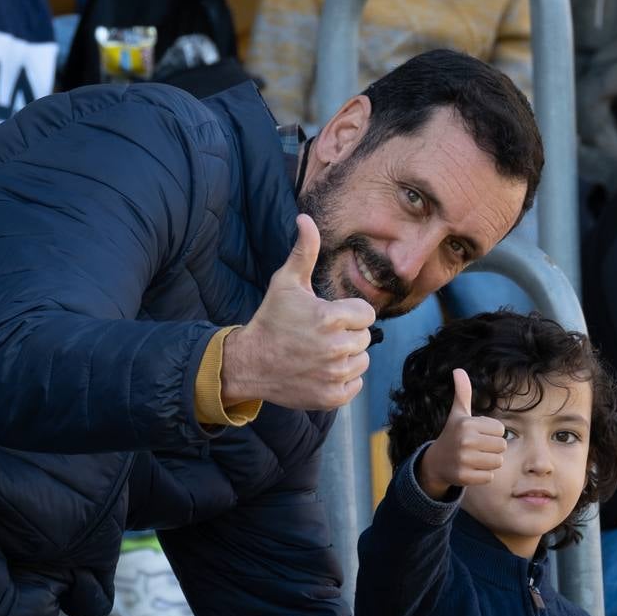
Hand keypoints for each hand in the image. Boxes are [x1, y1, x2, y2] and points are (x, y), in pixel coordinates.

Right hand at [221, 214, 376, 410]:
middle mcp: (335, 348)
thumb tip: (305, 218)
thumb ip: (304, 251)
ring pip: (361, 361)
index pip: (367, 314)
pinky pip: (355, 385)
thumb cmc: (270, 320)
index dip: (349, 313)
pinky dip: (342, 380)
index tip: (327, 316)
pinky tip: (320, 371)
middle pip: (364, 338)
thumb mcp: (286, 283)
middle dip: (346, 334)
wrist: (250, 363)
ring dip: (346, 358)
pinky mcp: (331, 397)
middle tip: (319, 336)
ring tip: (319, 353)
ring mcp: (334, 375)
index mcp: (330, 318)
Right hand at [417, 369, 507, 499]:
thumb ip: (462, 393)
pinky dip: (483, 475)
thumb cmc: (453, 435)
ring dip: (489, 462)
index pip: (500, 430)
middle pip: (501, 446)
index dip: (492, 433)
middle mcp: (465, 441)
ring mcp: (464, 460)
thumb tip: (458, 370)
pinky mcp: (464, 477)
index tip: (477, 434)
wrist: (435, 463)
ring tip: (475, 459)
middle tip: (477, 448)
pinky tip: (471, 469)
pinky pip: (489, 476)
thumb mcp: (458, 414)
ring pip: (497, 462)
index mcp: (467, 424)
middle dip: (492, 448)